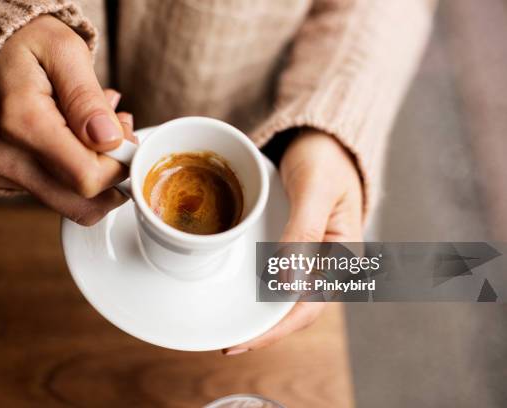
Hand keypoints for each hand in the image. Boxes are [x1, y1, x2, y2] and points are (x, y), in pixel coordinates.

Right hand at [0, 16, 134, 224]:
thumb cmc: (22, 43)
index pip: (88, 178)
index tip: (126, 135)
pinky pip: (53, 192)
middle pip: (82, 203)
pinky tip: (74, 136)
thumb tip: (109, 140)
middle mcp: (4, 156)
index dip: (120, 165)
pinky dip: (74, 171)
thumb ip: (87, 98)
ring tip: (97, 130)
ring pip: (70, 203)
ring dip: (96, 174)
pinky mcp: (0, 178)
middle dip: (113, 175)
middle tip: (117, 133)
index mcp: (22, 122)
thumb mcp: (63, 50)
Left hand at [224, 129, 362, 354]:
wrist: (321, 135)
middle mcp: (327, 261)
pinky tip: (237, 291)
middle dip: (263, 329)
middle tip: (227, 341)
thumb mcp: (314, 190)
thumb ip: (303, 232)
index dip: (277, 328)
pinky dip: (257, 287)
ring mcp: (309, 253)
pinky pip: (275, 272)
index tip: (244, 341)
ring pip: (284, 294)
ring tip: (228, 323)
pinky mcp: (293, 242)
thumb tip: (287, 283)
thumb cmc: (325, 156)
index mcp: (342, 255)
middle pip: (295, 307)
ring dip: (259, 312)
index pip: (310, 306)